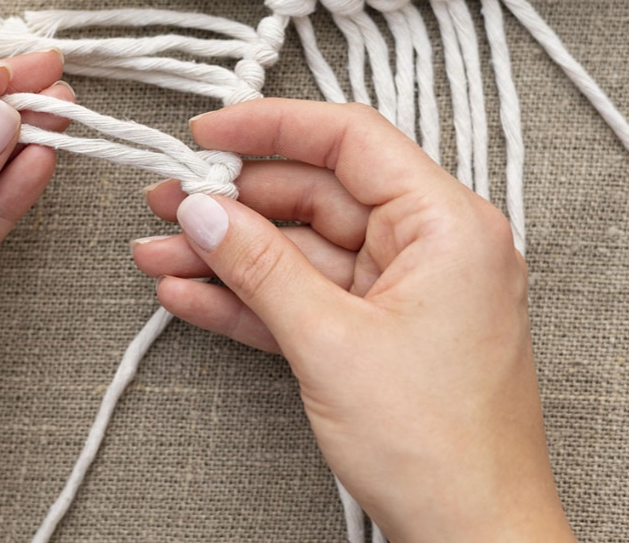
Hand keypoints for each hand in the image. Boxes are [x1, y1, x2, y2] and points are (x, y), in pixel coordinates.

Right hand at [133, 99, 573, 541]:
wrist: (471, 539)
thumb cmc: (437, 446)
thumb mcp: (331, 342)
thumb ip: (260, 266)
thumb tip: (203, 210)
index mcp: (446, 225)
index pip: (350, 142)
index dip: (272, 127)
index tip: (208, 133)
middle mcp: (428, 247)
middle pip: (315, 197)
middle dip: (234, 204)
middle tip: (166, 201)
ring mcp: (399, 293)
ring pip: (299, 252)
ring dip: (227, 255)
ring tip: (156, 252)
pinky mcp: (373, 334)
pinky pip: (302, 299)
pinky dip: (248, 298)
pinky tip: (189, 293)